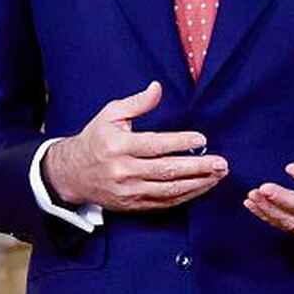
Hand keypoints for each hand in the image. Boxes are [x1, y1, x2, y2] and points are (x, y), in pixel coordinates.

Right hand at [43, 80, 226, 211]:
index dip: (180, 142)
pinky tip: (200, 187)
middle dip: (198, 167)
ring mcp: (129, 190)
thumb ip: (137, 103)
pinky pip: (163, 203)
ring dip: (197, 184)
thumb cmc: (95, 139)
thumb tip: (157, 88)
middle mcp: (124, 170)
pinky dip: (185, 196)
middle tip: (221, 163)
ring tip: (217, 176)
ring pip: (169, 190)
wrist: (72, 173)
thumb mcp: (110, 114)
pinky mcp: (132, 204)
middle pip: (167, 170)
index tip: (202, 139)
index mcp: (118, 145)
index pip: (155, 145)